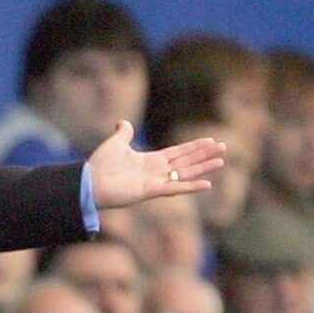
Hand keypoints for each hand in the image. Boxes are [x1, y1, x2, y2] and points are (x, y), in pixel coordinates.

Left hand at [85, 121, 226, 210]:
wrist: (89, 181)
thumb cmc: (100, 165)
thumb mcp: (115, 143)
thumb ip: (123, 132)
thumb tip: (122, 121)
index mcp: (150, 160)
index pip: (178, 152)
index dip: (194, 146)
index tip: (211, 140)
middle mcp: (156, 171)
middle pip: (186, 161)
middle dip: (204, 154)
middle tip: (224, 148)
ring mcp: (155, 182)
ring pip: (186, 173)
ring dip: (203, 167)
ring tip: (221, 161)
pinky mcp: (151, 191)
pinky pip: (176, 187)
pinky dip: (191, 186)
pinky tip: (208, 184)